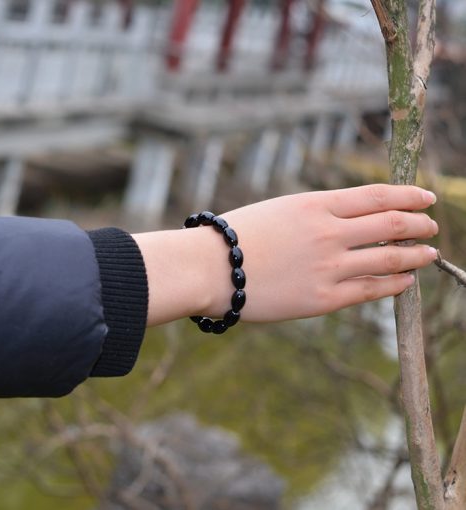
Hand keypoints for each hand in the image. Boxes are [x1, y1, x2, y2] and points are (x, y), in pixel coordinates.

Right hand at [134, 184, 437, 325]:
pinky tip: (405, 281)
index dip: (409, 195)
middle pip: (391, 224)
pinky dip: (393, 284)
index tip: (427, 197)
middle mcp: (329, 233)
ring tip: (429, 254)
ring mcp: (328, 266)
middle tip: (432, 226)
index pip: (377, 195)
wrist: (210, 268)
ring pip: (388, 258)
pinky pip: (369, 290)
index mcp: (316, 205)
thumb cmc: (237, 237)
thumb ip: (315, 214)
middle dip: (419, 224)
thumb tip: (348, 220)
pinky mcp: (323, 299)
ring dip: (415, 255)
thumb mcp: (279, 211)